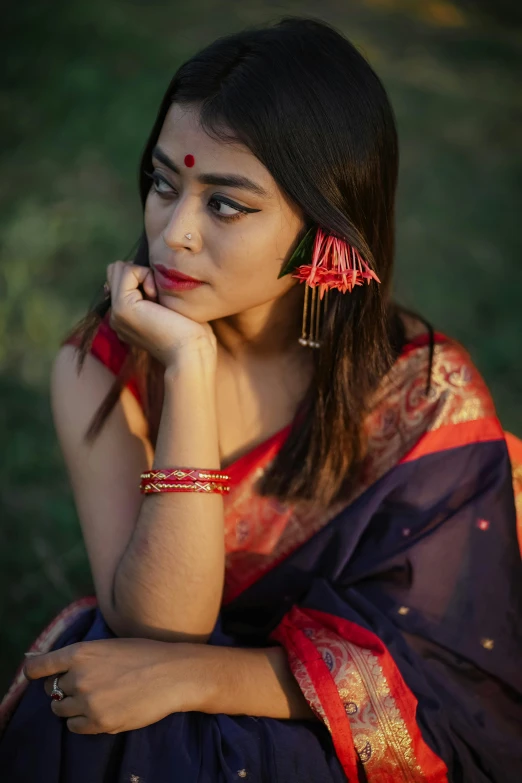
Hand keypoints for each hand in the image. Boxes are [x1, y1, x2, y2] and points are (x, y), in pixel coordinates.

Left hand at [24, 638, 202, 734]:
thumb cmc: (144, 654)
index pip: (39, 666)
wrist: (173, 674)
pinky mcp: (99, 723)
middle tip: (82, 686)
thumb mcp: (109, 645)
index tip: (36, 675)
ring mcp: (88, 701)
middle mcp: (79, 677)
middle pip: (50, 689)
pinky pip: (74, 727)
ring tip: (93, 699)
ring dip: (70, 706)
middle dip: (61, 688)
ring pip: (60, 710)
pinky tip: (100, 711)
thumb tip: (56, 665)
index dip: (34, 671)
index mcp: (81, 652)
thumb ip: (82, 656)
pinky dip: (82, 722)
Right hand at [106, 260, 216, 367]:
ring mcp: (117, 312)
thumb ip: (157, 293)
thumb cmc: (192, 334)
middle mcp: (118, 316)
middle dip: (140, 272)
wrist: (190, 354)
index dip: (143, 276)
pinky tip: (157, 296)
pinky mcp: (122, 307)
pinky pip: (126, 272)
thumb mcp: (172, 308)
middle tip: (159, 294)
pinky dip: (145, 275)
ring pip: (118, 269)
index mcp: (128, 318)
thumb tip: (152, 271)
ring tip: (158, 297)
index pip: (122, 280)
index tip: (163, 297)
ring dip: (143, 273)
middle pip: (116, 271)